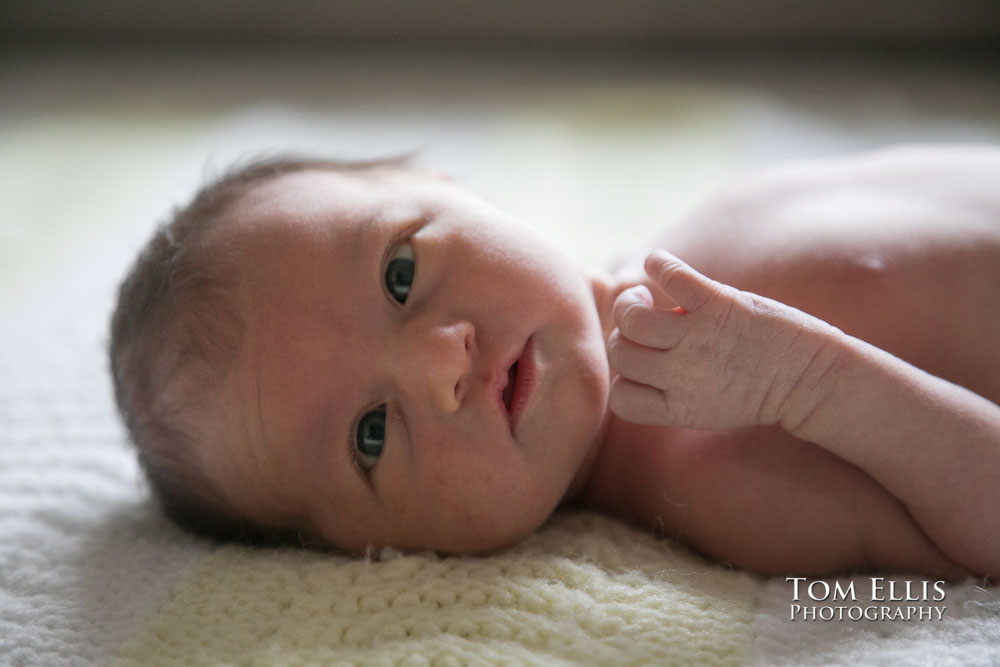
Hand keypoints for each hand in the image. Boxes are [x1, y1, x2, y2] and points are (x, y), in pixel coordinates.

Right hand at [607, 250, 835, 429]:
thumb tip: (639, 355)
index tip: (645, 365)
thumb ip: (671, 389)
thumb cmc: (762, 391)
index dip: (624, 378)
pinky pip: (672, 277)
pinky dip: (660, 264)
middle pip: (620, 354)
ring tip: (646, 296)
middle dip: (623, 335)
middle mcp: (683, 377)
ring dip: (630, 302)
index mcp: (678, 409)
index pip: (620, 397)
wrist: (814, 381)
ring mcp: (699, 340)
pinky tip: (661, 264)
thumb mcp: (706, 407)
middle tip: (644, 320)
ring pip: (631, 320)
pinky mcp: (720, 307)